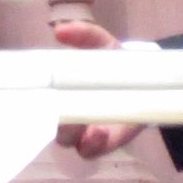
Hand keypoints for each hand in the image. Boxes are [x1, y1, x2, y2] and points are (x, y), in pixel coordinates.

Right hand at [50, 17, 142, 159]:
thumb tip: (59, 30)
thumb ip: (84, 34)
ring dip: (76, 136)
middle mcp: (67, 114)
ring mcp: (84, 132)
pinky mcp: (105, 143)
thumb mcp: (100, 43)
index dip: (35, 102)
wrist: (147, 79)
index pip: (39, 102)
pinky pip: (91, 152)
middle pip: (50, 124)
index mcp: (60, 91)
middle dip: (56, 122)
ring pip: (69, 142)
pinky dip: (94, 145)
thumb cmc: (113, 61)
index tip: (41, 96)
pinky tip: (102, 132)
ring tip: (88, 127)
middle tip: (65, 115)